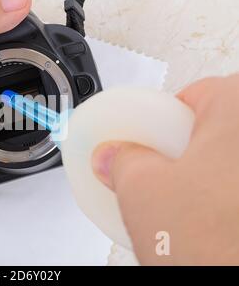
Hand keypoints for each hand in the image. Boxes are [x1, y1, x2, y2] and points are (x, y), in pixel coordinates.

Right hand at [92, 74, 238, 264]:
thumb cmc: (221, 244)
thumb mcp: (142, 189)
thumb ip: (120, 160)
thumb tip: (113, 156)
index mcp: (238, 105)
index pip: (188, 96)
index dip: (158, 123)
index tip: (146, 143)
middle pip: (209, 129)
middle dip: (182, 154)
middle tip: (165, 180)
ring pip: (225, 162)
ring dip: (205, 179)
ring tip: (188, 208)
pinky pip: (231, 187)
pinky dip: (223, 199)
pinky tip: (211, 222)